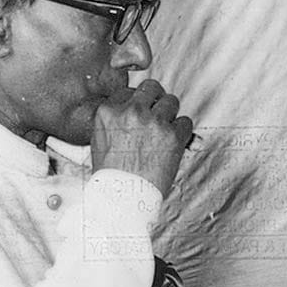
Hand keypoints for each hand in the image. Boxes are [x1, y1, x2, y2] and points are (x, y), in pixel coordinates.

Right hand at [91, 79, 192, 197]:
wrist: (123, 199)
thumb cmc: (111, 174)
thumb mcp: (100, 140)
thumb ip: (115, 120)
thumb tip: (132, 107)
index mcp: (109, 111)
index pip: (129, 91)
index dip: (137, 102)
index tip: (140, 112)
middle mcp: (132, 111)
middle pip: (152, 87)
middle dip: (156, 98)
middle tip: (158, 113)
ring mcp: (154, 121)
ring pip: (172, 101)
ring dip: (170, 114)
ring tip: (165, 132)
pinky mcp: (173, 135)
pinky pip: (185, 122)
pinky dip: (182, 132)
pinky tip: (173, 144)